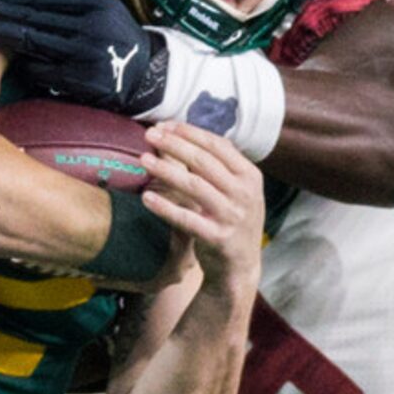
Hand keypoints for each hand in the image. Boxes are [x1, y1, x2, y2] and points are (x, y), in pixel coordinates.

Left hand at [0, 0, 168, 113]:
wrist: (146, 76)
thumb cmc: (117, 39)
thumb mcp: (105, 10)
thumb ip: (74, 2)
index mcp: (96, 4)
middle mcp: (91, 28)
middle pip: (35, 19)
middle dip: (2, 13)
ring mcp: (86, 56)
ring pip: (34, 44)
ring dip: (5, 36)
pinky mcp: (81, 81)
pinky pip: (43, 71)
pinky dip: (26, 65)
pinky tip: (12, 59)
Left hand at [139, 121, 263, 298]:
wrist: (241, 268)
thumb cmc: (230, 222)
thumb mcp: (235, 190)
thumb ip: (217, 166)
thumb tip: (182, 135)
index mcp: (250, 176)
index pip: (218, 145)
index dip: (190, 133)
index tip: (165, 125)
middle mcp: (245, 194)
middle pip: (204, 162)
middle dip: (174, 145)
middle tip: (149, 135)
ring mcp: (232, 216)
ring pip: (195, 186)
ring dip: (167, 171)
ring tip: (144, 160)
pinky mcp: (218, 238)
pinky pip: (187, 219)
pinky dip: (166, 208)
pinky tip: (146, 198)